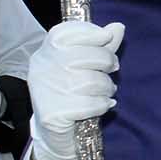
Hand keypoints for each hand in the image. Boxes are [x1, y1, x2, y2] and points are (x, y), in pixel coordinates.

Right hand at [26, 20, 123, 159]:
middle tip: (112, 70)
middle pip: (84, 55)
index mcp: (46, 51)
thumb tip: (118, 27)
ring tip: (106, 91)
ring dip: (107, 87)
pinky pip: (90, 104)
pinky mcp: (53, 114)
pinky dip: (103, 104)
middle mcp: (41, 68)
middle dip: (106, 62)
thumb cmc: (72, 91)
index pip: (67, 32)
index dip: (92, 33)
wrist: (54, 132)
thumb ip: (101, 44)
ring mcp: (45, 91)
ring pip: (91, 81)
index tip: (106, 39)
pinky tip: (104, 105)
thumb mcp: (86, 64)